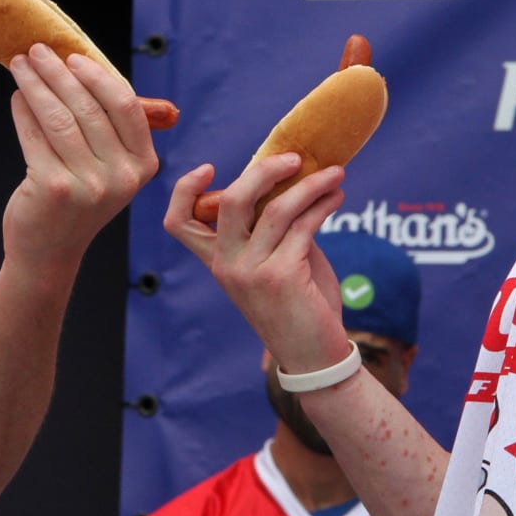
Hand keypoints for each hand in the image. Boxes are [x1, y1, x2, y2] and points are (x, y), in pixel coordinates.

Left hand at [2, 45, 158, 265]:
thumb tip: (90, 68)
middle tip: (37, 51)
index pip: (125, 106)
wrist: (50, 251)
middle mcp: (120, 176)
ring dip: (35, 84)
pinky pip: (35, 136)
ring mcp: (88, 185)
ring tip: (20, 66)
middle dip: (57, 72)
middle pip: (88, 107)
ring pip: (58, 117)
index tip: (73, 57)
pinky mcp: (52, 188)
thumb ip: (111, 126)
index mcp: (142, 165)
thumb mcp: (110, 168)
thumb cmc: (78, 199)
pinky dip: (22, 111)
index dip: (98, 76)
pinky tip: (17, 97)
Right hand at [163, 153, 349, 372]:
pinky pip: (303, 226)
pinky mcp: (282, 276)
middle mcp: (227, 265)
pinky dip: (323, 205)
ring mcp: (251, 271)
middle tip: (295, 159)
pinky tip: (336, 197)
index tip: (210, 168)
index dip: (185, 190)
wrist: (313, 356)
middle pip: (229, 201)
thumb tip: (292, 180)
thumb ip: (272, 226)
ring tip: (334, 175)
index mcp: (217, 260)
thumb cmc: (296, 305)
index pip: (178, 222)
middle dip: (264, 170)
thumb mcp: (273, 262)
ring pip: (276, 209)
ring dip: (310, 185)